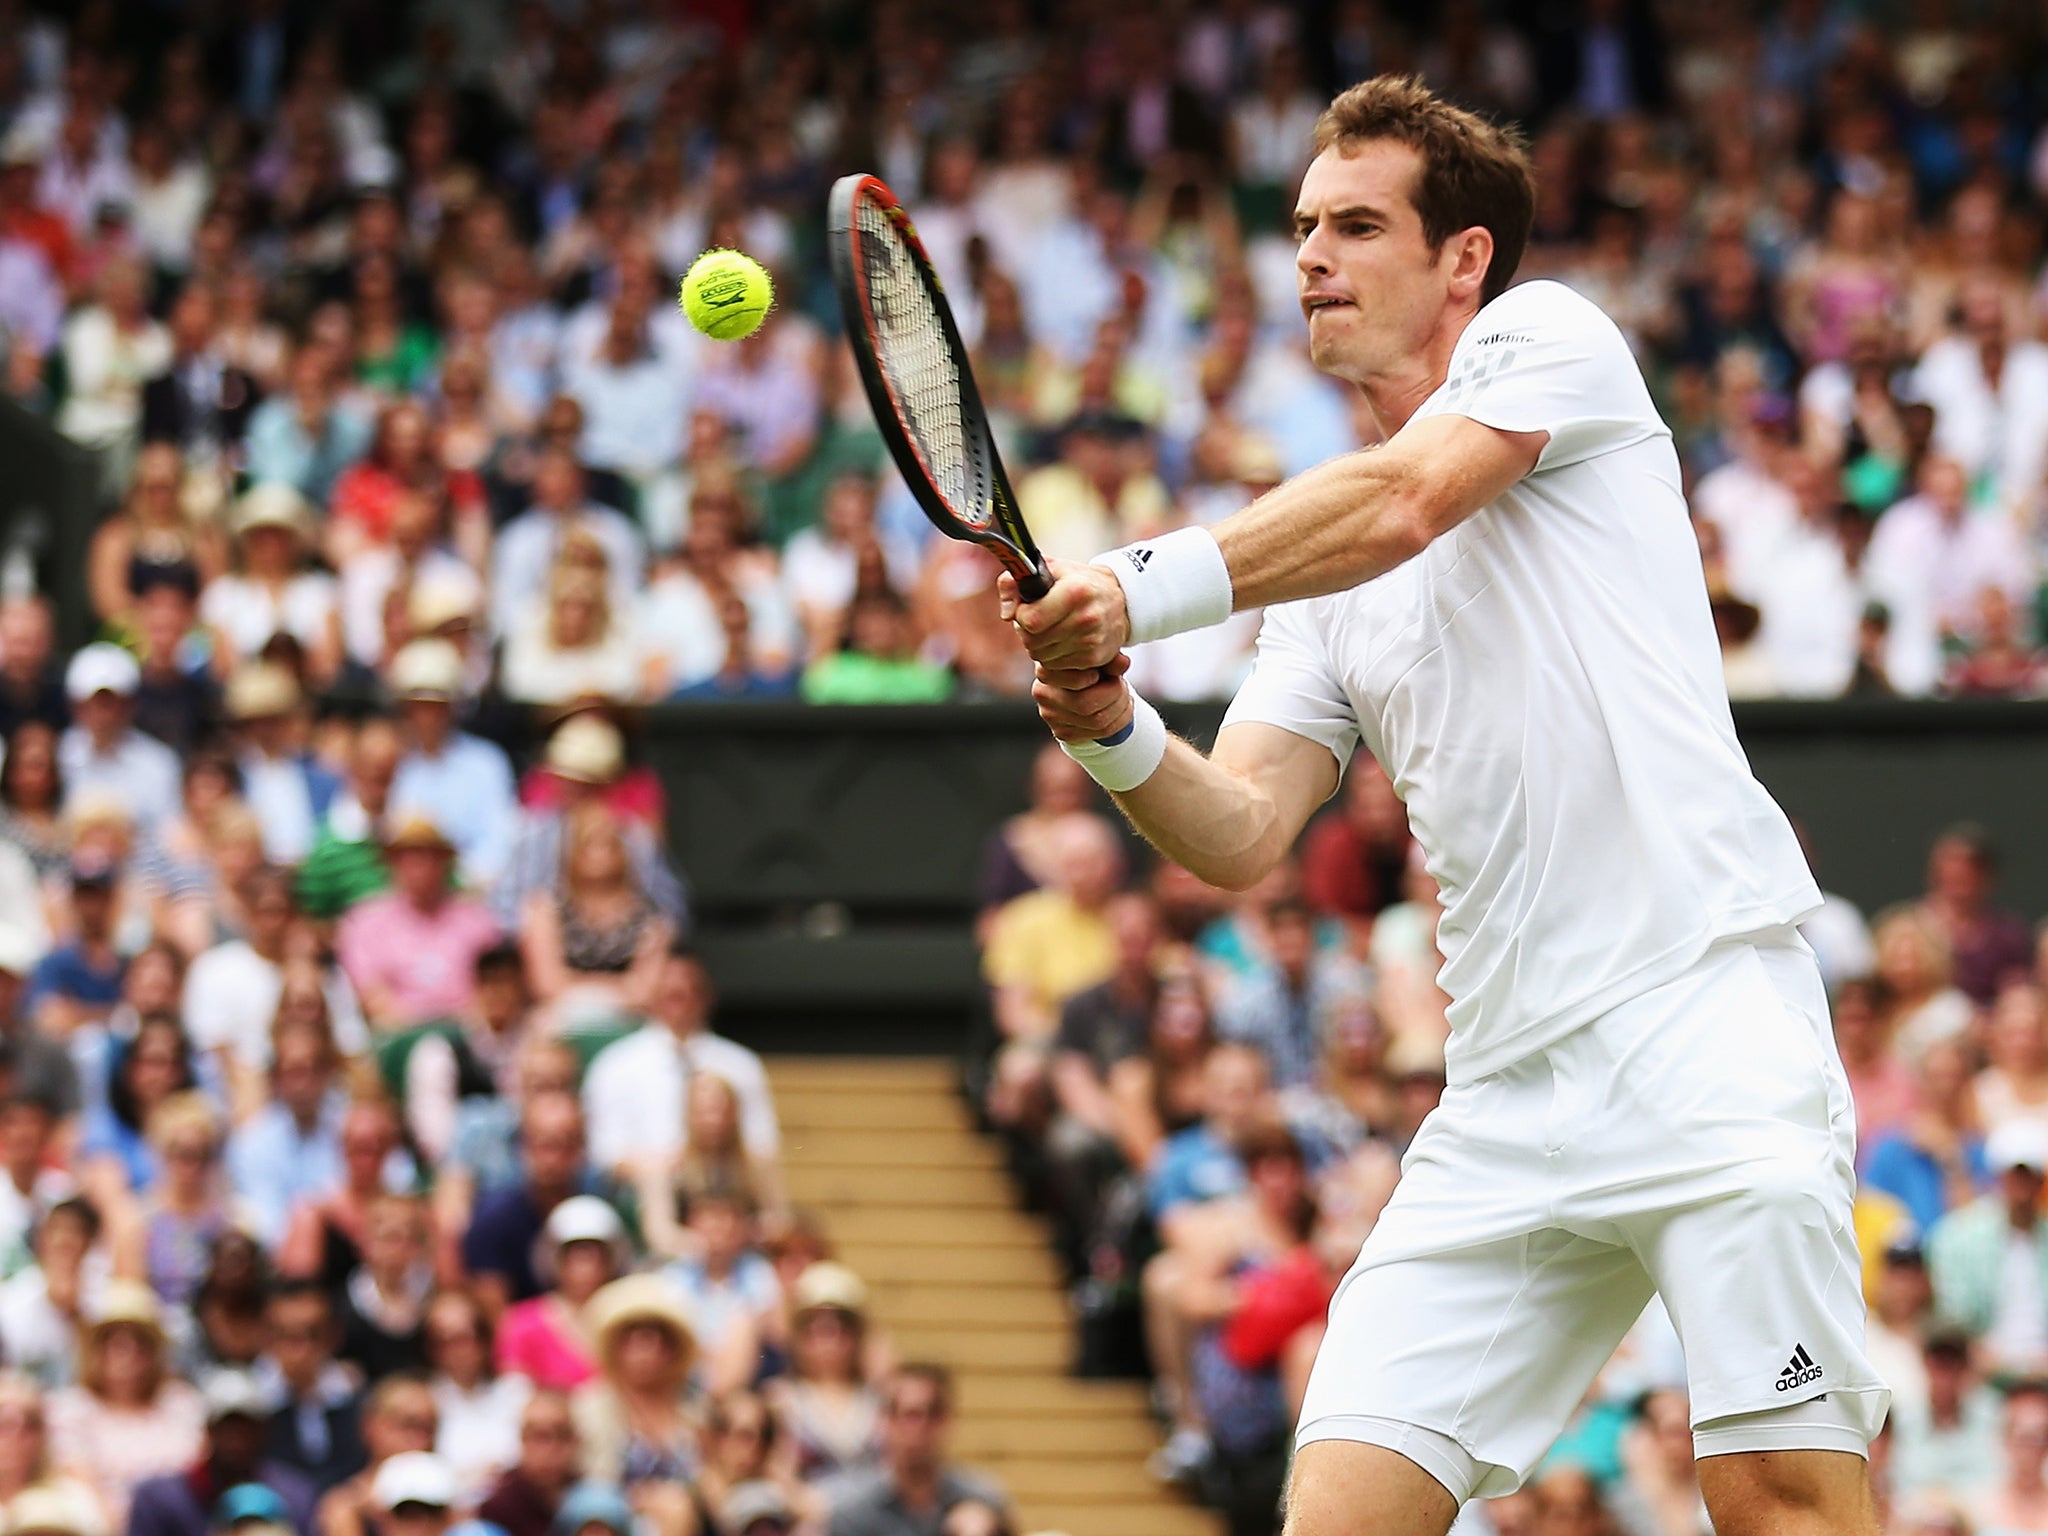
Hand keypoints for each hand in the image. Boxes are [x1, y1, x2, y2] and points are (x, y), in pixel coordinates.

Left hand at [999, 557, 1131, 670]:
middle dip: (1027, 632)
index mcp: (1075, 591)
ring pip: (1042, 658)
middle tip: (1037, 619)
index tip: (1028, 608)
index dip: (1022, 615)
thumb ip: (1014, 581)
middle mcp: (1086, 618)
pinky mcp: (1094, 659)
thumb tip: (1007, 614)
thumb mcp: (1047, 568)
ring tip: (1050, 629)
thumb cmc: (1077, 581)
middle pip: (1033, 642)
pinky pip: (1056, 667)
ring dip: (1039, 645)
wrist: (1121, 599)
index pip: (1031, 620)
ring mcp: (1091, 641)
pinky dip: (1053, 656)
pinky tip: (1062, 640)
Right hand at [1031, 653, 1133, 742]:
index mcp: (1047, 668)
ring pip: (1097, 721)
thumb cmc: (1089, 667)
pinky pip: (1102, 732)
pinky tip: (1121, 709)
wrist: (1082, 691)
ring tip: (1124, 695)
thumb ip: (1109, 659)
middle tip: (1121, 685)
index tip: (1102, 674)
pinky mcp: (1063, 733)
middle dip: (1114, 695)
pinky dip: (1120, 721)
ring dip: (1121, 708)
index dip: (1096, 678)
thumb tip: (1123, 663)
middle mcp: (1042, 693)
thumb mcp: (1099, 659)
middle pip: (1085, 704)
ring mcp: (1051, 716)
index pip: (1076, 680)